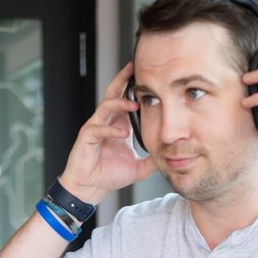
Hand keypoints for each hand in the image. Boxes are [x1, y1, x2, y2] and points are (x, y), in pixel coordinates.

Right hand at [59, 62, 156, 205]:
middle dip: (123, 80)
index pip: (126, 100)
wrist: (90, 189)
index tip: (149, 78)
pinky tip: (123, 133)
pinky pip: (98, 129)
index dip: (134, 88)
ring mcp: (95, 128)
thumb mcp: (138, 168)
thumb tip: (171, 158)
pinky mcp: (86, 138)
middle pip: (113, 93)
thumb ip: (153, 160)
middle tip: (134, 68)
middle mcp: (106, 122)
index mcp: (118, 125)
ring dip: (121, 103)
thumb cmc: (109, 176)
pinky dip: (111, 130)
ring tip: (134, 104)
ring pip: (106, 107)